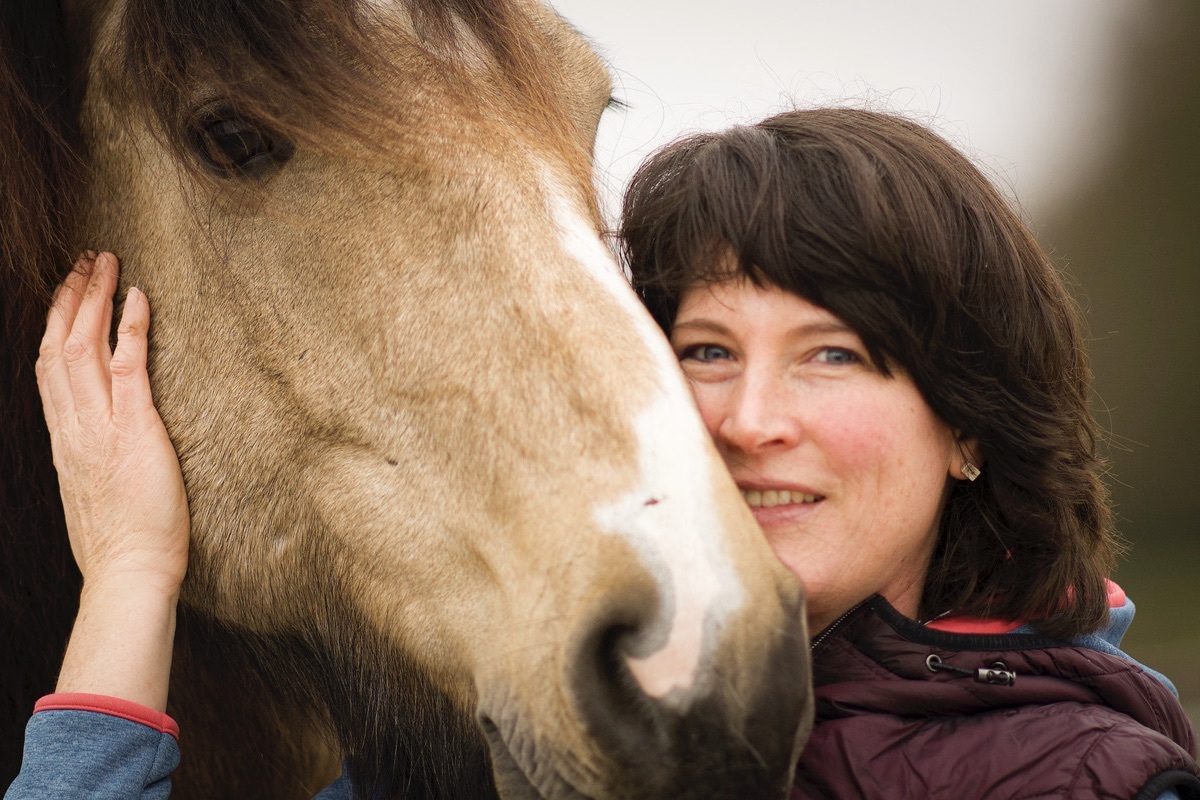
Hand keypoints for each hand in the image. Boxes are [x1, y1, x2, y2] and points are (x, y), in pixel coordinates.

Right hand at [36, 252, 188, 596]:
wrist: (129, 574)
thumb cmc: (122, 543)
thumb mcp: (94, 493)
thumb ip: (91, 461)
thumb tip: (100, 447)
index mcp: (65, 441)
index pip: (49, 370)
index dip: (54, 326)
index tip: (63, 294)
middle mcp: (74, 428)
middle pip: (59, 347)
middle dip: (69, 298)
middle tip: (83, 261)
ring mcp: (101, 427)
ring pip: (83, 347)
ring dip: (94, 299)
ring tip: (105, 263)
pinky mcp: (135, 431)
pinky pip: (127, 367)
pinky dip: (131, 327)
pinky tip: (138, 296)